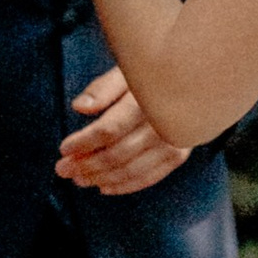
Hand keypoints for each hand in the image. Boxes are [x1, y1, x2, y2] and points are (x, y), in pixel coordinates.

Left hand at [56, 62, 191, 197]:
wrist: (195, 82)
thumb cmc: (153, 75)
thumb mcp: (128, 70)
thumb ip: (103, 88)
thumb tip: (79, 107)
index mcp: (148, 99)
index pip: (110, 129)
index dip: (84, 142)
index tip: (64, 148)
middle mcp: (163, 124)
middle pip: (118, 154)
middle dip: (86, 164)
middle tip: (62, 169)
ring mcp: (174, 143)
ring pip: (131, 170)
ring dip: (101, 178)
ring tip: (79, 179)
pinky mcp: (179, 156)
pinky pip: (149, 178)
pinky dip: (124, 186)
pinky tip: (104, 187)